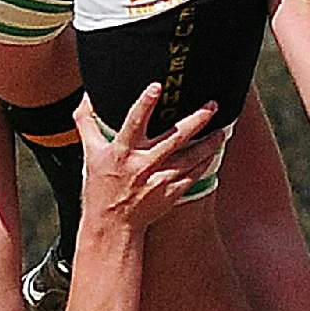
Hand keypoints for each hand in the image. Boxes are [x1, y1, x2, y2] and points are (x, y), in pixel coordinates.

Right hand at [77, 85, 221, 228]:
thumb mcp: (90, 152)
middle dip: (195, 121)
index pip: (133, 123)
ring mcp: (158, 180)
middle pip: (173, 138)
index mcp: (121, 151)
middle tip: (212, 106)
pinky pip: (193, 175)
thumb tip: (87, 96)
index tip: (157, 86)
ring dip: (208, 143)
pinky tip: (213, 151)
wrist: (111, 224)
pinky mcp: (170, 193)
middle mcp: (141, 165)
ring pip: (190, 158)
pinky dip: (205, 162)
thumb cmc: (100, 185)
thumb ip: (87, 122)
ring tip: (222, 131)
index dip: (145, 104)